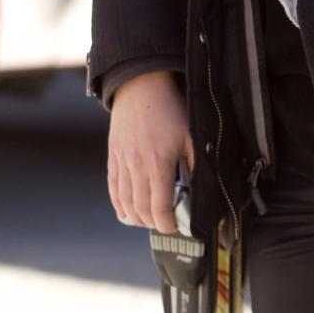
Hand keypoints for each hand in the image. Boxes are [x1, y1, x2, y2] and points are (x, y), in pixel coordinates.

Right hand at [107, 70, 192, 233]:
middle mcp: (137, 166)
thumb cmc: (170, 109)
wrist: (142, 86)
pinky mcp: (113, 155)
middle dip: (152, 223)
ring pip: (124, 201)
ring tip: (146, 220)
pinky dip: (118, 203)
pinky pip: (113, 187)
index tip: (173, 226)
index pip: (159, 207)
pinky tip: (125, 211)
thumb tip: (201, 187)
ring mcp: (122, 161)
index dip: (166, 223)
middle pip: (140, 209)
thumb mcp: (191, 135)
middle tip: (162, 224)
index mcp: (159, 164)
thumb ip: (196, 163)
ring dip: (134, 217)